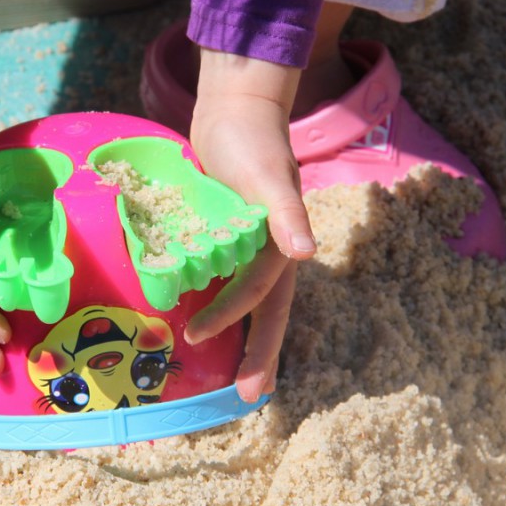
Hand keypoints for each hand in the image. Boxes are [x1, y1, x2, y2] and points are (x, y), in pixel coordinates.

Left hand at [185, 49, 315, 401]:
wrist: (236, 108)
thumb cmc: (254, 140)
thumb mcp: (270, 176)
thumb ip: (287, 214)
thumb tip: (307, 253)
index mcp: (281, 246)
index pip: (261, 297)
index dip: (233, 320)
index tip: (199, 339)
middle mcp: (269, 252)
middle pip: (266, 313)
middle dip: (258, 355)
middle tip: (246, 397)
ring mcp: (249, 245)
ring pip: (247, 300)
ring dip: (240, 334)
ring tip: (228, 369)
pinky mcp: (229, 235)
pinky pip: (225, 276)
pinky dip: (217, 298)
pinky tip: (199, 314)